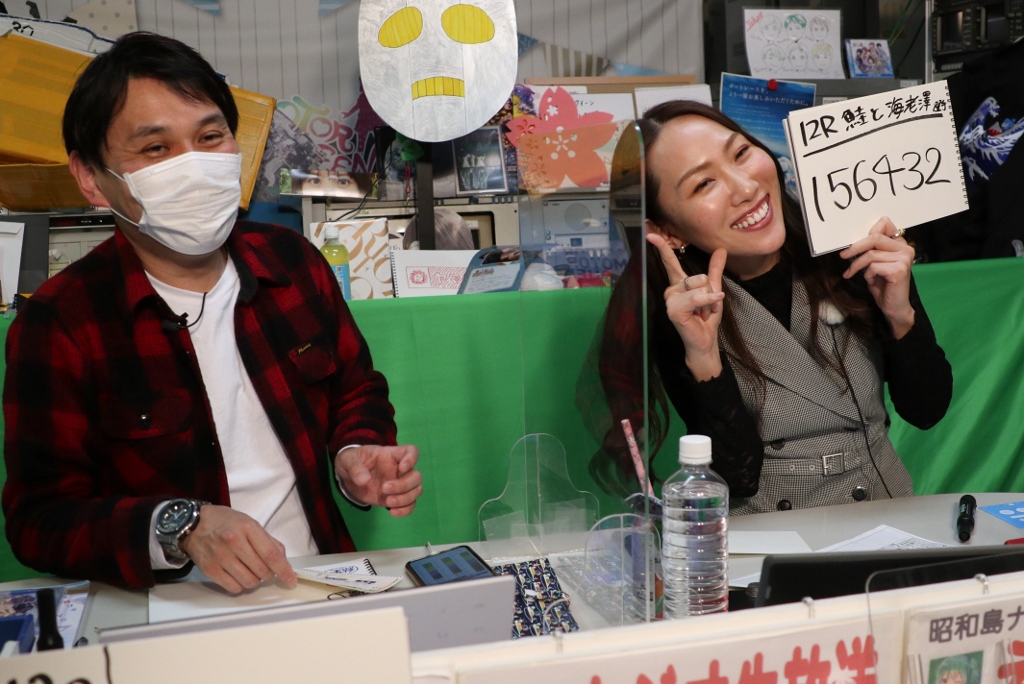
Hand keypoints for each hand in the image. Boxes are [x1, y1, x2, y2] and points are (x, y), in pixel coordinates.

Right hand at [178, 504, 296, 593]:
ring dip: (255, 580)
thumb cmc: (224, 522)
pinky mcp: (210, 569)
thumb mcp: (250, 523)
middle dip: (268, 574)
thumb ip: (268, 541)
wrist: (193, 524)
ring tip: (250, 571)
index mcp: (248, 528)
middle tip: (265, 569)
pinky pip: (233, 587)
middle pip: (262, 570)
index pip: (271, 554)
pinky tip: (238, 576)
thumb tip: (282, 560)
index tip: (291, 579)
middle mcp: (234, 542)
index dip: (284, 570)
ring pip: (249, 582)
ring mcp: (220, 557)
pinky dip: (240, 585)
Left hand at [335, 444, 421, 515]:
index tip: (402, 468)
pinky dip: (405, 510)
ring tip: (388, 503)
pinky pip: (409, 504)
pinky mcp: (395, 498)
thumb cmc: (351, 461)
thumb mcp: (348, 459)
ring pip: (416, 491)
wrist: (348, 477)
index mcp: (391, 455)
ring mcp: (399, 484)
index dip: (412, 458)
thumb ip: (355, 467)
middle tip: (384, 489)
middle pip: (416, 476)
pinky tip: (392, 512)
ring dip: (405, 499)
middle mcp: (399, 470)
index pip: (411, 451)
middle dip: (404, 485)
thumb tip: (364, 480)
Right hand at [646, 233, 727, 380]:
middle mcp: (672, 290)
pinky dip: (707, 301)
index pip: (669, 261)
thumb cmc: (706, 318)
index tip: (650, 235)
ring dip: (709, 300)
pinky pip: (695, 297)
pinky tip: (708, 309)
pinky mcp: (673, 310)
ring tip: (704, 312)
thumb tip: (721, 249)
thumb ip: (715, 270)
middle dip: (710, 292)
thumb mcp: (713, 290)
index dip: (661, 247)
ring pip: (697, 286)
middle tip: (706, 307)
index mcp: (679, 284)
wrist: (705, 341)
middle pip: (698, 276)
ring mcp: (670, 300)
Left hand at [839, 217, 914, 337]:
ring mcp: (904, 259)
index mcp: (900, 244)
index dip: (868, 230)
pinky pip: (874, 266)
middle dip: (855, 247)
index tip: (856, 242)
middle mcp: (905, 249)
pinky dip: (867, 274)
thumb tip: (854, 240)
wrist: (894, 306)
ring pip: (871, 254)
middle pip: (875, 238)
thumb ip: (872, 249)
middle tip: (843, 255)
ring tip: (851, 273)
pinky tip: (871, 281)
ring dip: (856, 265)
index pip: (885, 224)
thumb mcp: (875, 263)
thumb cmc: (883, 285)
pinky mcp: (899, 270)